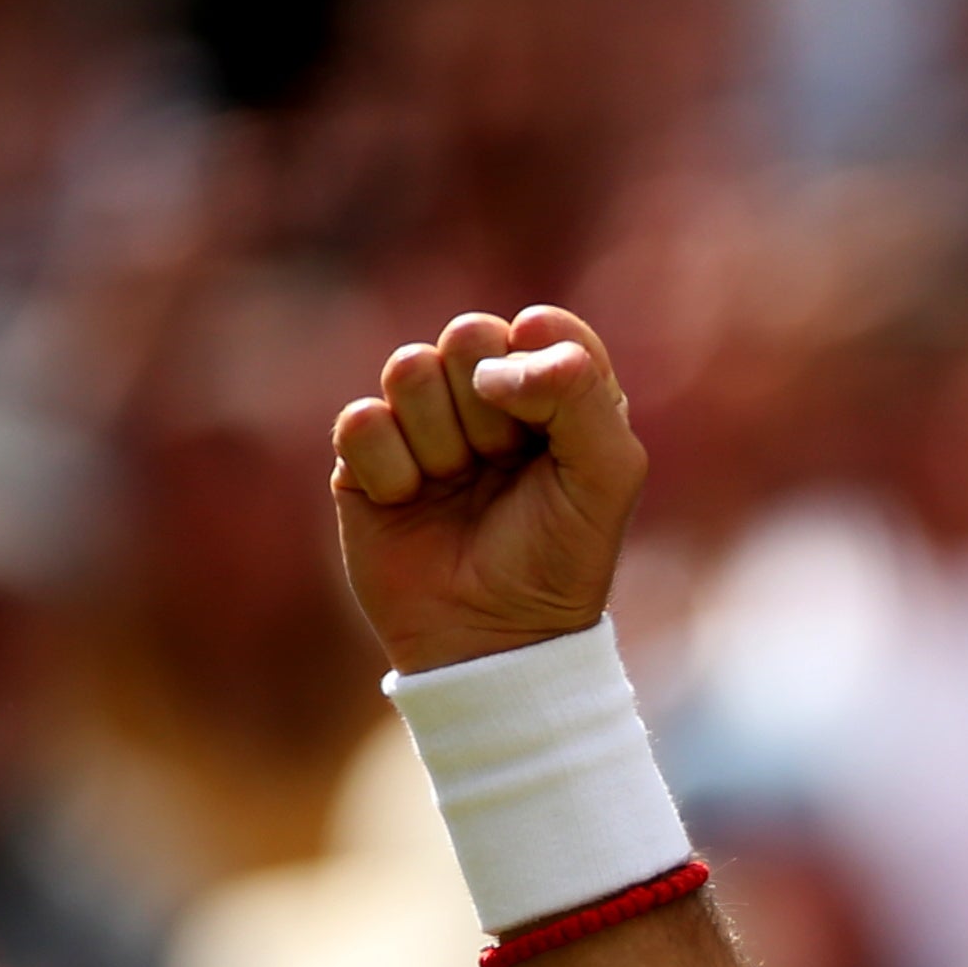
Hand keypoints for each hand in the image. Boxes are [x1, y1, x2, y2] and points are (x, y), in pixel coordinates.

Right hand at [329, 306, 648, 677]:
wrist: (492, 638)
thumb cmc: (559, 560)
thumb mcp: (606, 479)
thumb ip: (582, 395)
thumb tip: (505, 352)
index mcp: (557, 398)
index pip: (542, 328)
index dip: (540, 362)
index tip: (546, 421)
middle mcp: (490, 402)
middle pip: (468, 333)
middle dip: (488, 402)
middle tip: (504, 462)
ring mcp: (424, 425)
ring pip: (409, 368)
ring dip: (441, 438)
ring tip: (459, 485)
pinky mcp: (366, 458)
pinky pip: (361, 420)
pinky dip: (392, 468)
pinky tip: (412, 501)